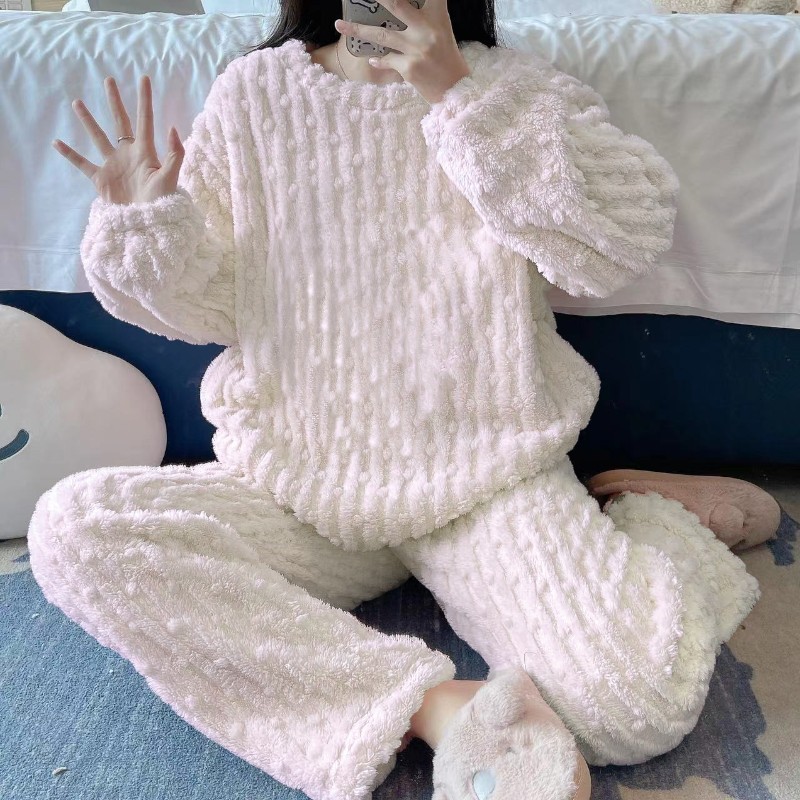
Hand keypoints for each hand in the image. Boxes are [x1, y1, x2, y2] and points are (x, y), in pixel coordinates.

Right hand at [52, 75, 183, 204]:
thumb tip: (172, 128)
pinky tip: (56, 142)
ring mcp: (113, 165)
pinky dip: (70, 154)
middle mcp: (128, 154)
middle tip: (109, 80)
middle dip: (115, 101)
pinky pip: (83, 164)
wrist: (146, 223)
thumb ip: (174, 154)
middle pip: (120, 122)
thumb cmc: (162, 202)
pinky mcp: (102, 179)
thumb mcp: (170, 178)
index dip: (145, 99)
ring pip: (98, 137)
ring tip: (78, 103)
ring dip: (88, 121)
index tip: (144, 78)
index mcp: (145, 151)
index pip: (145, 120)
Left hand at [334, 0, 471, 103]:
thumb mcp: (441, 31)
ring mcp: (416, 49)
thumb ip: (424, 17)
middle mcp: (427, 29)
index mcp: (437, 16)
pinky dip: (378, 60)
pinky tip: (372, 59)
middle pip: (396, 4)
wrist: (455, 91)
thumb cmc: (447, 58)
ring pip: (380, 35)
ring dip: (357, 30)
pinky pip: (386, 60)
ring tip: (339, 25)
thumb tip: (398, 8)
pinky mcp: (409, 68)